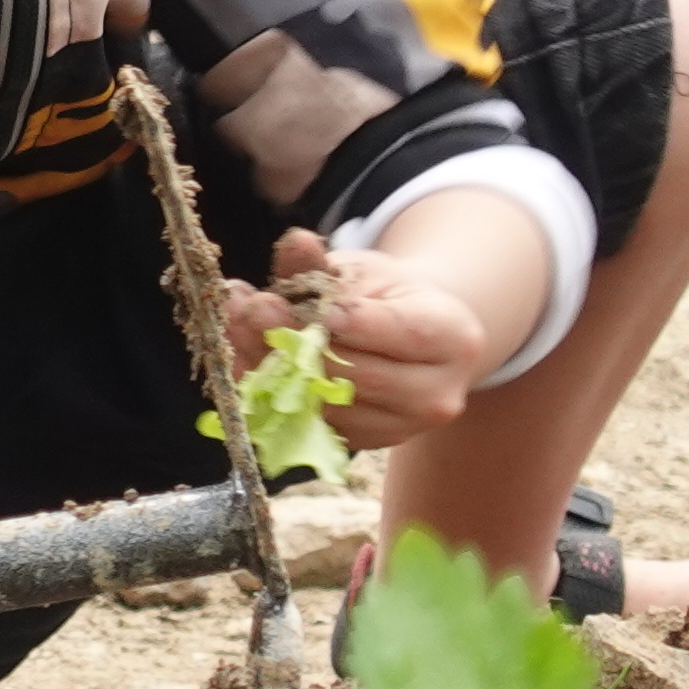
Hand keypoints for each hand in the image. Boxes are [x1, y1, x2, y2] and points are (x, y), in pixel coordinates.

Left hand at [246, 229, 507, 451]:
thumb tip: (294, 244)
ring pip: (327, 404)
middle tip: (250, 308)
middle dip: (299, 341)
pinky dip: (272, 390)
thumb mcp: (361, 270)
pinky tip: (241, 355)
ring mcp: (400, 428)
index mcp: (453, 338)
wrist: (408, 343)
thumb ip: (321, 263)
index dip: (357, 323)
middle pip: (359, 374)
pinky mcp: (362, 444)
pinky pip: (310, 423)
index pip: (405, 333)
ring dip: (271, 365)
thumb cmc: (387, 298)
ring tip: (235, 323)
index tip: (317, 308)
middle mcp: (436, 393)